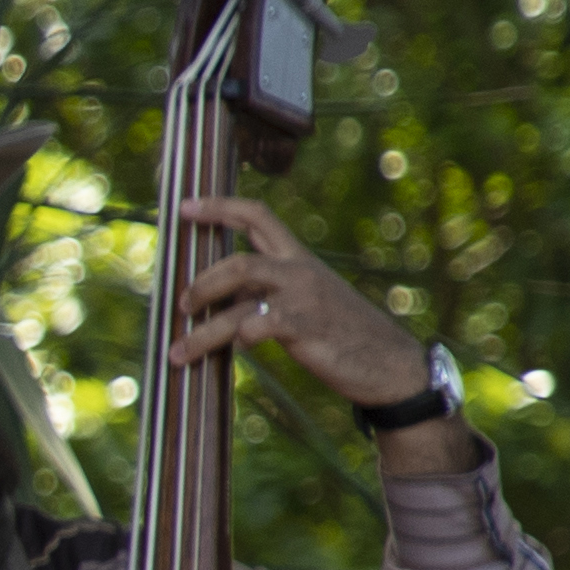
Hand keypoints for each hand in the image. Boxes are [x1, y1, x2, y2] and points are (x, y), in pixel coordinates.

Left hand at [162, 198, 444, 419]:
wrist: (390, 363)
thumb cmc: (340, 333)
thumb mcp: (304, 300)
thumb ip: (264, 291)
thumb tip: (217, 298)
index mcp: (299, 258)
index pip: (257, 215)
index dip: (218, 206)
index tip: (184, 206)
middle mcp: (300, 270)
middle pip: (239, 261)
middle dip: (202, 284)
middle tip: (180, 306)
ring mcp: (304, 297)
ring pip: (239, 299)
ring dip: (203, 329)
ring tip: (179, 351)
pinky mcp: (306, 327)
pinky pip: (258, 326)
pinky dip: (238, 339)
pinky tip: (236, 353)